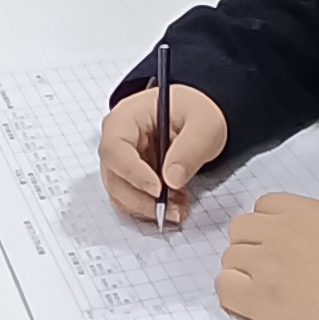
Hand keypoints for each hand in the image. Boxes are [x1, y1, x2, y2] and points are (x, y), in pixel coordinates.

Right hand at [100, 84, 227, 224]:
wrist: (198, 116)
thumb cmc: (196, 111)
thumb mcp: (204, 124)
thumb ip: (189, 149)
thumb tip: (172, 178)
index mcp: (127, 117)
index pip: (115, 148)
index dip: (133, 172)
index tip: (158, 189)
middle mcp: (117, 139)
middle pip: (114, 177)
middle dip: (142, 199)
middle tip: (173, 209)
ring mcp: (121, 159)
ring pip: (120, 193)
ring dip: (147, 206)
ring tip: (179, 207)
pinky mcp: (129, 176)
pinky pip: (131, 198)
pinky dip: (150, 206)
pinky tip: (174, 203)